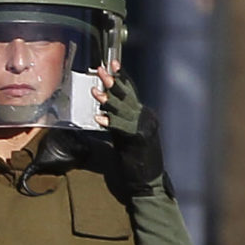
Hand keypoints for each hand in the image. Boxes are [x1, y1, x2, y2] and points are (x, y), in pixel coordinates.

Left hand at [96, 71, 167, 197]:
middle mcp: (146, 117)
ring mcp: (144, 127)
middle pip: (127, 96)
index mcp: (143, 114)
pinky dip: (110, 122)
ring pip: (124, 109)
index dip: (121, 77)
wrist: (148, 181)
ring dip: (109, 100)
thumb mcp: (124, 136)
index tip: (112, 63)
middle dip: (113, 82)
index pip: (131, 92)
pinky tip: (98, 118)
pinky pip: (121, 128)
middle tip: (101, 69)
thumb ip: (117, 122)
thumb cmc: (135, 159)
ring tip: (96, 91)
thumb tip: (103, 110)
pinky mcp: (139, 139)